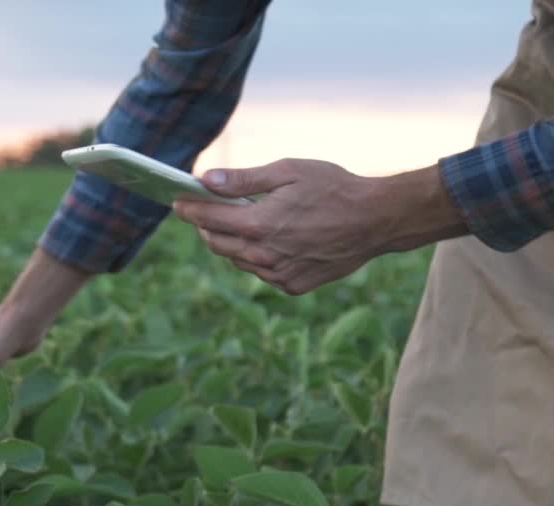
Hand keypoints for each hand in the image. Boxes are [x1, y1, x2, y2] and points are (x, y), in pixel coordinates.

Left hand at [172, 159, 465, 294]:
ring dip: (231, 242)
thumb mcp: (288, 171)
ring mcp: (279, 274)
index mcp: (260, 224)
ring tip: (237, 223)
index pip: (207, 219)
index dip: (188, 209)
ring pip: (238, 259)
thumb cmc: (333, 187)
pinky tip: (268, 240)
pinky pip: (261, 272)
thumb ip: (243, 180)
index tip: (177, 200)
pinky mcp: (293, 286)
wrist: (376, 220)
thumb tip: (205, 180)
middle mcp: (265, 255)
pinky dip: (256, 257)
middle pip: (217, 243)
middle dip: (205, 226)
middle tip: (203, 211)